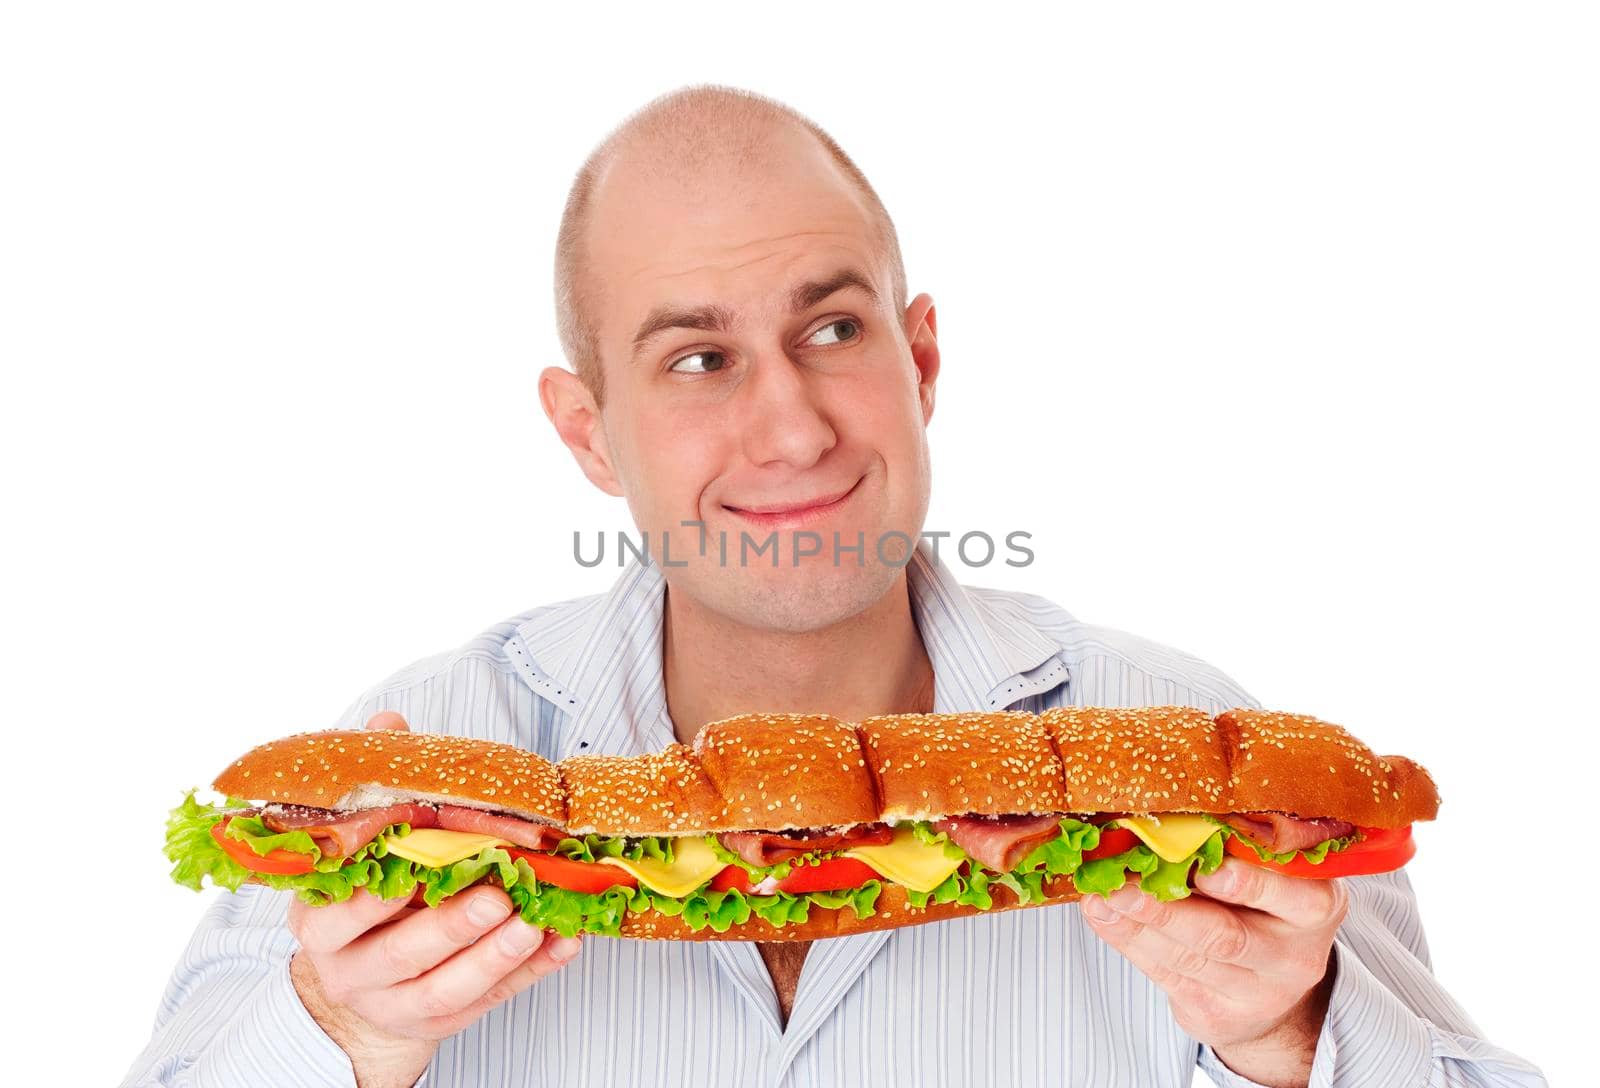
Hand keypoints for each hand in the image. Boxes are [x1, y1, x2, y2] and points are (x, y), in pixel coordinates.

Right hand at [286, 711, 581, 1087]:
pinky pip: (487, 1000)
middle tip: (497, 894)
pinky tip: (562, 943)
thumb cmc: (365, 902)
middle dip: (452, 925)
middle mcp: (350, 969)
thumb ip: (376, 791)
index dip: (377, 893)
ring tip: (535, 924)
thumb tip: (389, 723)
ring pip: (445, 987)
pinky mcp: (437, 1020)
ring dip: (495, 956)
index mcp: (321, 923)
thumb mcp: (358, 849)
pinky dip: (528, 973)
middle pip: (401, 953)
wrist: (361, 985)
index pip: (341, 912)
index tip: (420, 857)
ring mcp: (393, 1002)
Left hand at [1080, 859, 1346, 1087]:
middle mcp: (1293, 956)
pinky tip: (1103, 915)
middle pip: (1226, 936)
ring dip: (1136, 923)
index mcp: (1316, 907)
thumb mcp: (1275, 877)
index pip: (1290, 898)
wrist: (1273, 989)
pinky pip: (1165, 974)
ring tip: (1102, 895)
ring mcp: (1256, 992)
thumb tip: (1164, 821)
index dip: (1248, 884)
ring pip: (1188, 958)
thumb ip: (1236, 852)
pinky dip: (1127, 940)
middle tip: (1124, 884)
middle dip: (1169, 909)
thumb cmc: (1264, 907)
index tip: (1204, 865)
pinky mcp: (1215, 1015)